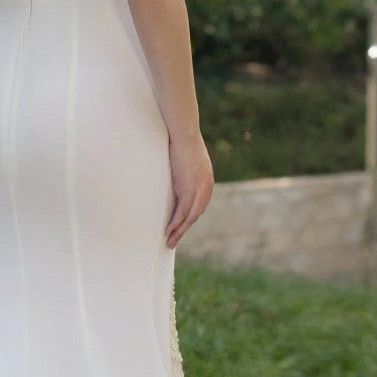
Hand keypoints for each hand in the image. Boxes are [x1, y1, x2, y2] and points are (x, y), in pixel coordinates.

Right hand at [165, 131, 213, 248]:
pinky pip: (182, 213)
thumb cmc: (183, 143)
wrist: (185, 135)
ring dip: (179, 231)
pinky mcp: (188, 190)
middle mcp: (206, 189)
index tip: (181, 227)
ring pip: (189, 218)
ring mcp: (198, 191)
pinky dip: (175, 224)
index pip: (198, 206)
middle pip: (195, 215)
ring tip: (169, 241)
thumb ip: (187, 171)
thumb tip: (179, 174)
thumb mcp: (189, 160)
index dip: (189, 219)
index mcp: (207, 182)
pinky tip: (168, 232)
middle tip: (173, 240)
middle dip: (184, 229)